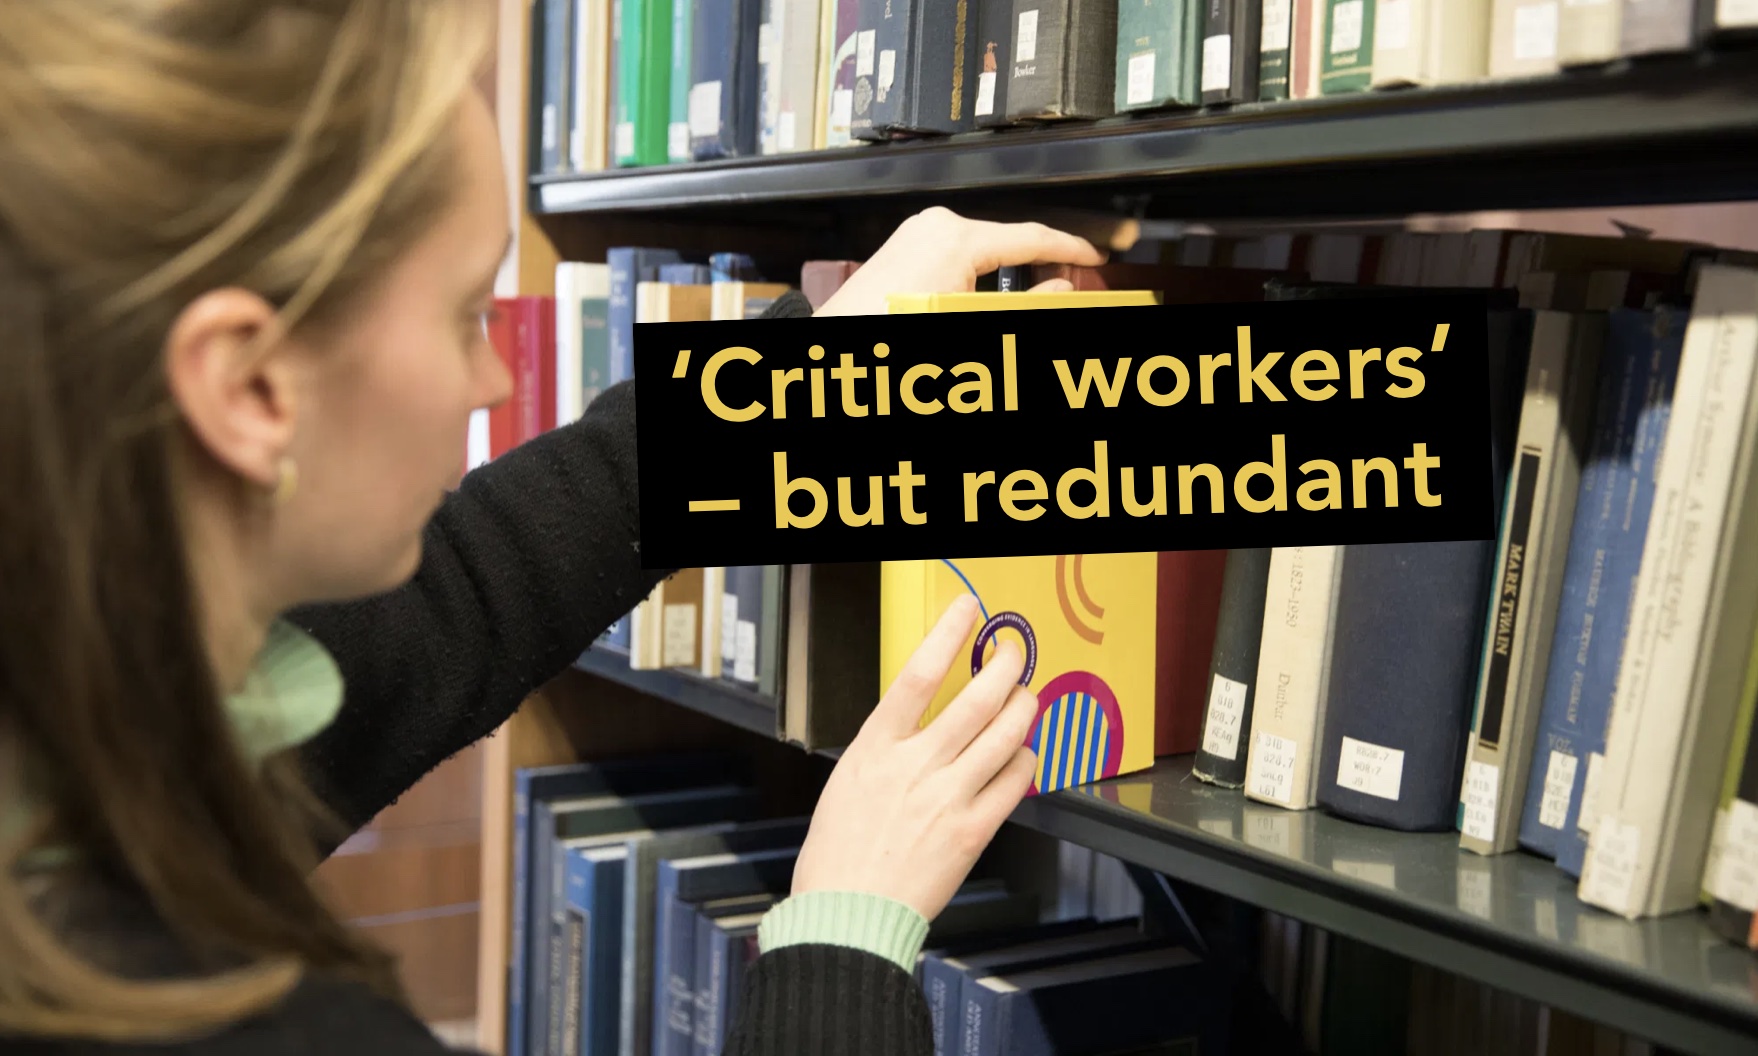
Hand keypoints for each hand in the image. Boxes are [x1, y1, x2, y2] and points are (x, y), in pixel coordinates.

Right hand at [790, 593, 1040, 921]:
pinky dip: (1026, 760)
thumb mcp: (848, 783)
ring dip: (1024, 706)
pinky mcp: (972, 832)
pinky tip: (1023, 754)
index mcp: (876, 748)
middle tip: (1014, 652)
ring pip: (1005, 735)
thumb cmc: (839, 856)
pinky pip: (1015, 782)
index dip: (949, 634)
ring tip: (1026, 696)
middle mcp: (915, 766)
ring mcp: (947, 798)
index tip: (968, 612)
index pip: (919, 673)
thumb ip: (887, 749)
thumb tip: (918, 720)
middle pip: (976, 699)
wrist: (847, 914)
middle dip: (1005, 665)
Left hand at [814, 206, 1107, 316]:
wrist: (842, 337)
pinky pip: (958, 253)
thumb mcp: (973, 315)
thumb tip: (1062, 290)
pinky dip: (981, 272)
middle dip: (1041, 264)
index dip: (1070, 251)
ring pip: (984, 248)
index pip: (1032, 237)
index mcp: (957, 237)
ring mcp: (917, 232)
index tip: (1093, 259)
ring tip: (1032, 291)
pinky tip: (991, 291)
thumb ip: (1027, 302)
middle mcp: (936, 225)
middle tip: (1069, 282)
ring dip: (1010, 271)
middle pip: (1009, 241)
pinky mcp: (906, 246)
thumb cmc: (893, 323)